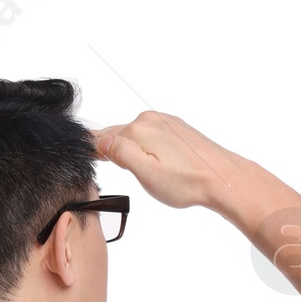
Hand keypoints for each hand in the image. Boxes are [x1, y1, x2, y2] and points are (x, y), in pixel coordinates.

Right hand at [92, 111, 249, 214]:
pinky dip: (141, 144)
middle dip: (106, 147)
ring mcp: (164, 122)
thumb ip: (122, 154)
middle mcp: (149, 120)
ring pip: (133, 134)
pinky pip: (149, 134)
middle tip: (94, 161)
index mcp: (138, 131)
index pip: (102, 138)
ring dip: (124, 146)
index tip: (79, 156)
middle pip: (116, 134)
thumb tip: (102, 141)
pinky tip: (145, 157)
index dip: (89, 149)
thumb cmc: (187, 181)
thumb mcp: (146, 174)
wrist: (222, 178)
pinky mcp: (176, 129)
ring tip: (118, 161)